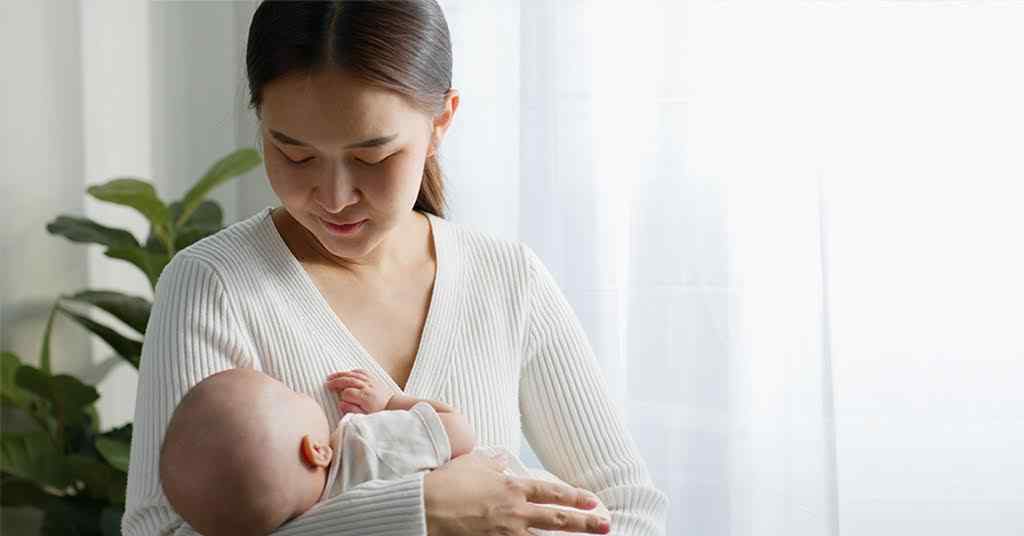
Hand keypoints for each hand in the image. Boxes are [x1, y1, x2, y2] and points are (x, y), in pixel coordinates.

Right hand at [325, 369, 391, 414]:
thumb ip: (352, 410)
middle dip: (336, 381)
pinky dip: (352, 371)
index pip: (347, 393)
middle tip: (327, 384)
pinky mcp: (373, 378)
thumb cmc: (379, 413)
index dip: (341, 396)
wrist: (393, 406)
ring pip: (353, 374)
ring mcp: (370, 381)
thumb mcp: (365, 416)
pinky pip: (361, 372)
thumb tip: (341, 403)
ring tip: (331, 376)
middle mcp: (367, 387)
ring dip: (341, 374)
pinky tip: (346, 373)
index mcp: (365, 397)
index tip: (339, 399)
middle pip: (348, 380)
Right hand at [423, 451, 609, 534]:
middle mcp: (515, 511)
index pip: (551, 492)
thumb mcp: (473, 464)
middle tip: (605, 525)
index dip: (575, 497)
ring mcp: (506, 533)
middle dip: (585, 523)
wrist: (426, 505)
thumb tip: (502, 462)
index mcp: (512, 487)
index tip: (592, 501)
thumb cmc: (447, 482)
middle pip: (558, 519)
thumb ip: (492, 464)